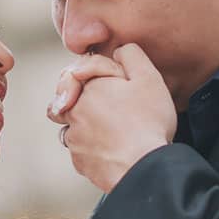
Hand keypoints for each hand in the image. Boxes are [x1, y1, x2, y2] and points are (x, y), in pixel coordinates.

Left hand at [48, 44, 175, 192]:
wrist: (143, 167)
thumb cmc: (149, 121)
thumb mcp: (148, 78)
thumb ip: (131, 55)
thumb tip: (118, 51)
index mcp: (87, 87)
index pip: (82, 71)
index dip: (103, 74)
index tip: (122, 85)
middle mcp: (73, 111)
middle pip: (69, 96)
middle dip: (85, 96)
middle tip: (114, 106)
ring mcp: (74, 138)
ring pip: (70, 124)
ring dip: (84, 123)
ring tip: (111, 129)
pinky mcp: (79, 161)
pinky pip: (79, 149)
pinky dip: (91, 147)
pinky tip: (112, 148)